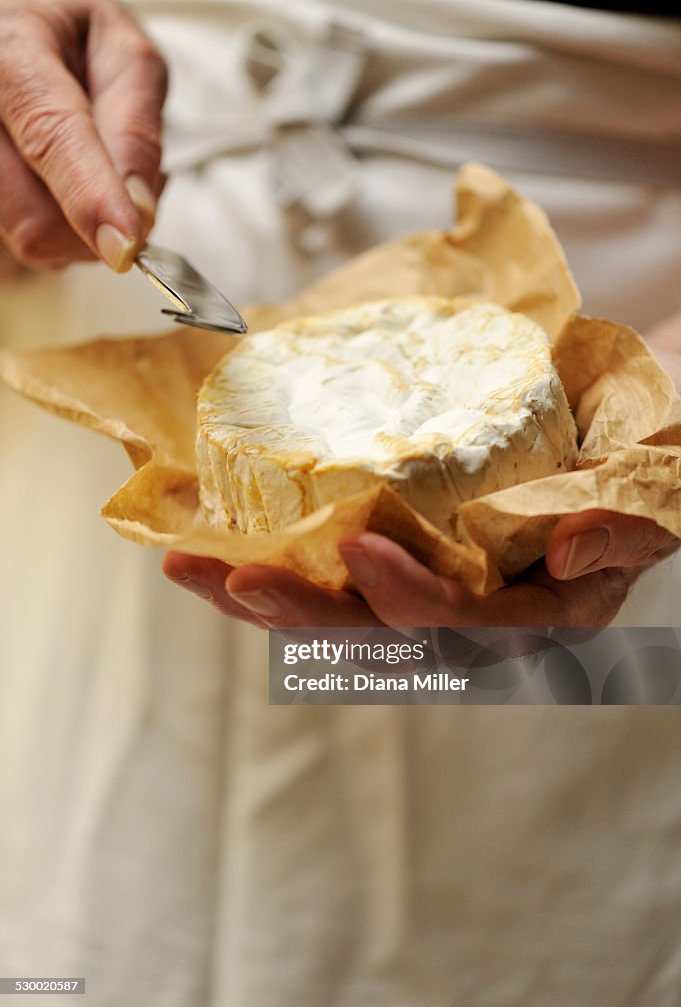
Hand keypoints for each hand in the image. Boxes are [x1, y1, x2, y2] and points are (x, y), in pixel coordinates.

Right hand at [0, 0, 166, 272]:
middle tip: (128, 190)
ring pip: (31, 237)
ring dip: (83, 230)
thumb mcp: (127, 59)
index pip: (51, 137)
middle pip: (35, 216)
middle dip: (98, 224)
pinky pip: (27, 244)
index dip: (92, 198)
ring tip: (96, 177)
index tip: (125, 245)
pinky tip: (68, 190)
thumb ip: (137, 130)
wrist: (30, 36)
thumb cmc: (79, 44)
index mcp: (12, 54)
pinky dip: (64, 234)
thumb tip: (140, 209)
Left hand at [162, 509, 678, 628]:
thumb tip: (570, 551)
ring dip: (266, 593)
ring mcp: (432, 588)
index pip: (472, 625)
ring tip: (194, 567)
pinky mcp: (398, 558)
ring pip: (340, 611)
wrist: (616, 439)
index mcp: (541, 612)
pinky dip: (271, 558)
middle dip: (308, 613)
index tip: (359, 552)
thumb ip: (627, 525)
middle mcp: (477, 616)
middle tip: (240, 579)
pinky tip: (210, 542)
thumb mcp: (654, 492)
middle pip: (383, 634)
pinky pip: (327, 574)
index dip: (414, 600)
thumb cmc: (637, 465)